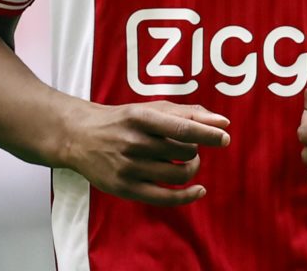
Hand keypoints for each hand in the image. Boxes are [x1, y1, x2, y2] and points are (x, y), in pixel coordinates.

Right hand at [59, 101, 229, 205]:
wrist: (80, 137)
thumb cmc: (124, 120)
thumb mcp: (151, 109)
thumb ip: (187, 114)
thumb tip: (223, 123)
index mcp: (140, 117)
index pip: (181, 128)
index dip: (206, 134)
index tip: (225, 136)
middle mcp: (133, 142)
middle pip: (183, 152)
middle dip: (194, 150)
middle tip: (187, 147)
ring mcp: (128, 168)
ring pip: (178, 174)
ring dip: (191, 168)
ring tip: (187, 162)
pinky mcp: (125, 189)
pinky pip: (165, 198)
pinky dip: (187, 196)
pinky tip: (199, 190)